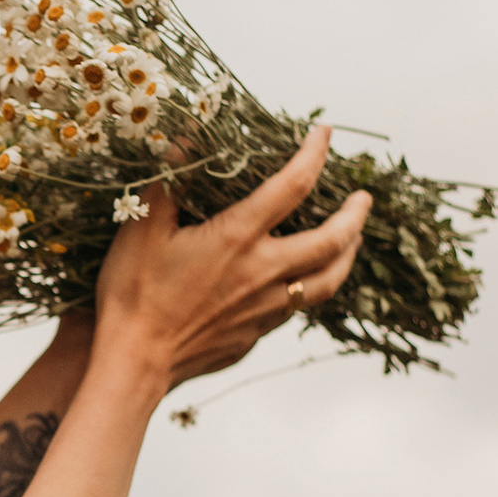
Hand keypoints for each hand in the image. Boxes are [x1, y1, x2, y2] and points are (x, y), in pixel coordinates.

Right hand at [90, 125, 370, 396]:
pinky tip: (304, 281)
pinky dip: (311, 286)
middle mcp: (263, 272)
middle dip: (355, 214)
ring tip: (352, 240)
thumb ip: (170, 178)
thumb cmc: (133, 294)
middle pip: (333, 240)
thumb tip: (186, 136)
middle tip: (363, 199)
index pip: (293, 185)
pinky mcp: (256, 335)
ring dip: (348, 255)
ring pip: (328, 281)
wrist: (135, 361)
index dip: (314, 154)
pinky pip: (297, 308)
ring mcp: (265, 308)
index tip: (323, 135)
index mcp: (238, 238)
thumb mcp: (142, 227)